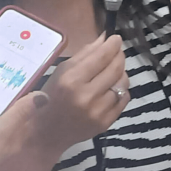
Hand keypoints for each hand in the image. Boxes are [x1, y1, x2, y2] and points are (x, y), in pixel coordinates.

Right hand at [35, 33, 129, 152]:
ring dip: (121, 73)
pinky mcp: (105, 123)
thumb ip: (85, 54)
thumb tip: (104, 39)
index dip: (112, 45)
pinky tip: (113, 86)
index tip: (116, 39)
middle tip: (117, 51)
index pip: (100, 57)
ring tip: (114, 70)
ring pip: (122, 84)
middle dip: (119, 56)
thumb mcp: (61, 71)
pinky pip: (123, 100)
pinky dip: (121, 90)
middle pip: (115, 69)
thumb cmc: (51, 96)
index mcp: (72, 80)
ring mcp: (98, 112)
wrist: (46, 131)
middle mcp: (86, 96)